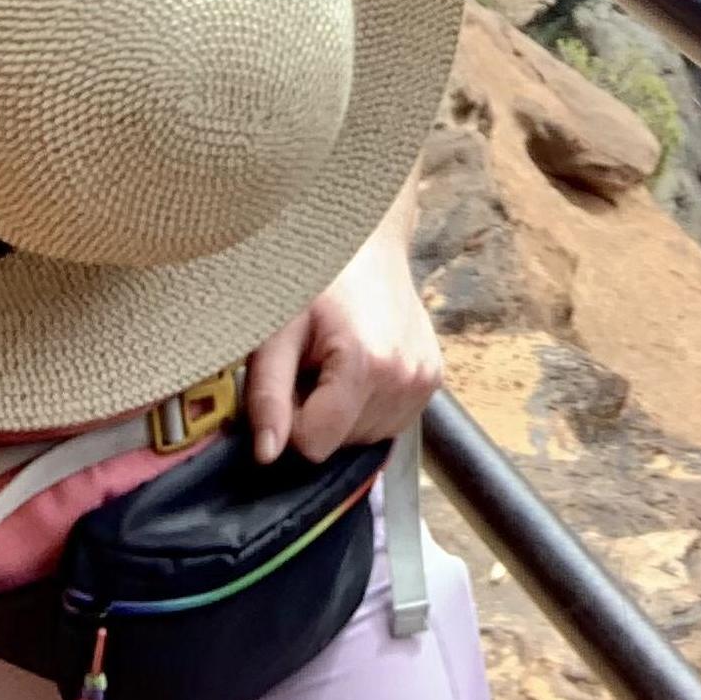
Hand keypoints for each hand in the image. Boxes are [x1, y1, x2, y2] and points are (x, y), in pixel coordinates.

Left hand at [245, 229, 440, 464]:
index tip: (290, 380)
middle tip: (312, 364)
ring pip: (365, 438)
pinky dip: (367, 407)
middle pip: (341, 443)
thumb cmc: (317, 279)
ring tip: (336, 364)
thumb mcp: (277, 331)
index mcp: (366, 363)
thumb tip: (266, 455)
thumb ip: (268, 395)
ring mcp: (425, 380)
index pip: (315, 444)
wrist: (369, 243)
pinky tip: (359, 370)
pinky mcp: (434, 380)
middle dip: (317, 415)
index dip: (290, 421)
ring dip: (342, 414)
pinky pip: (389, 423)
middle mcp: (405, 377)